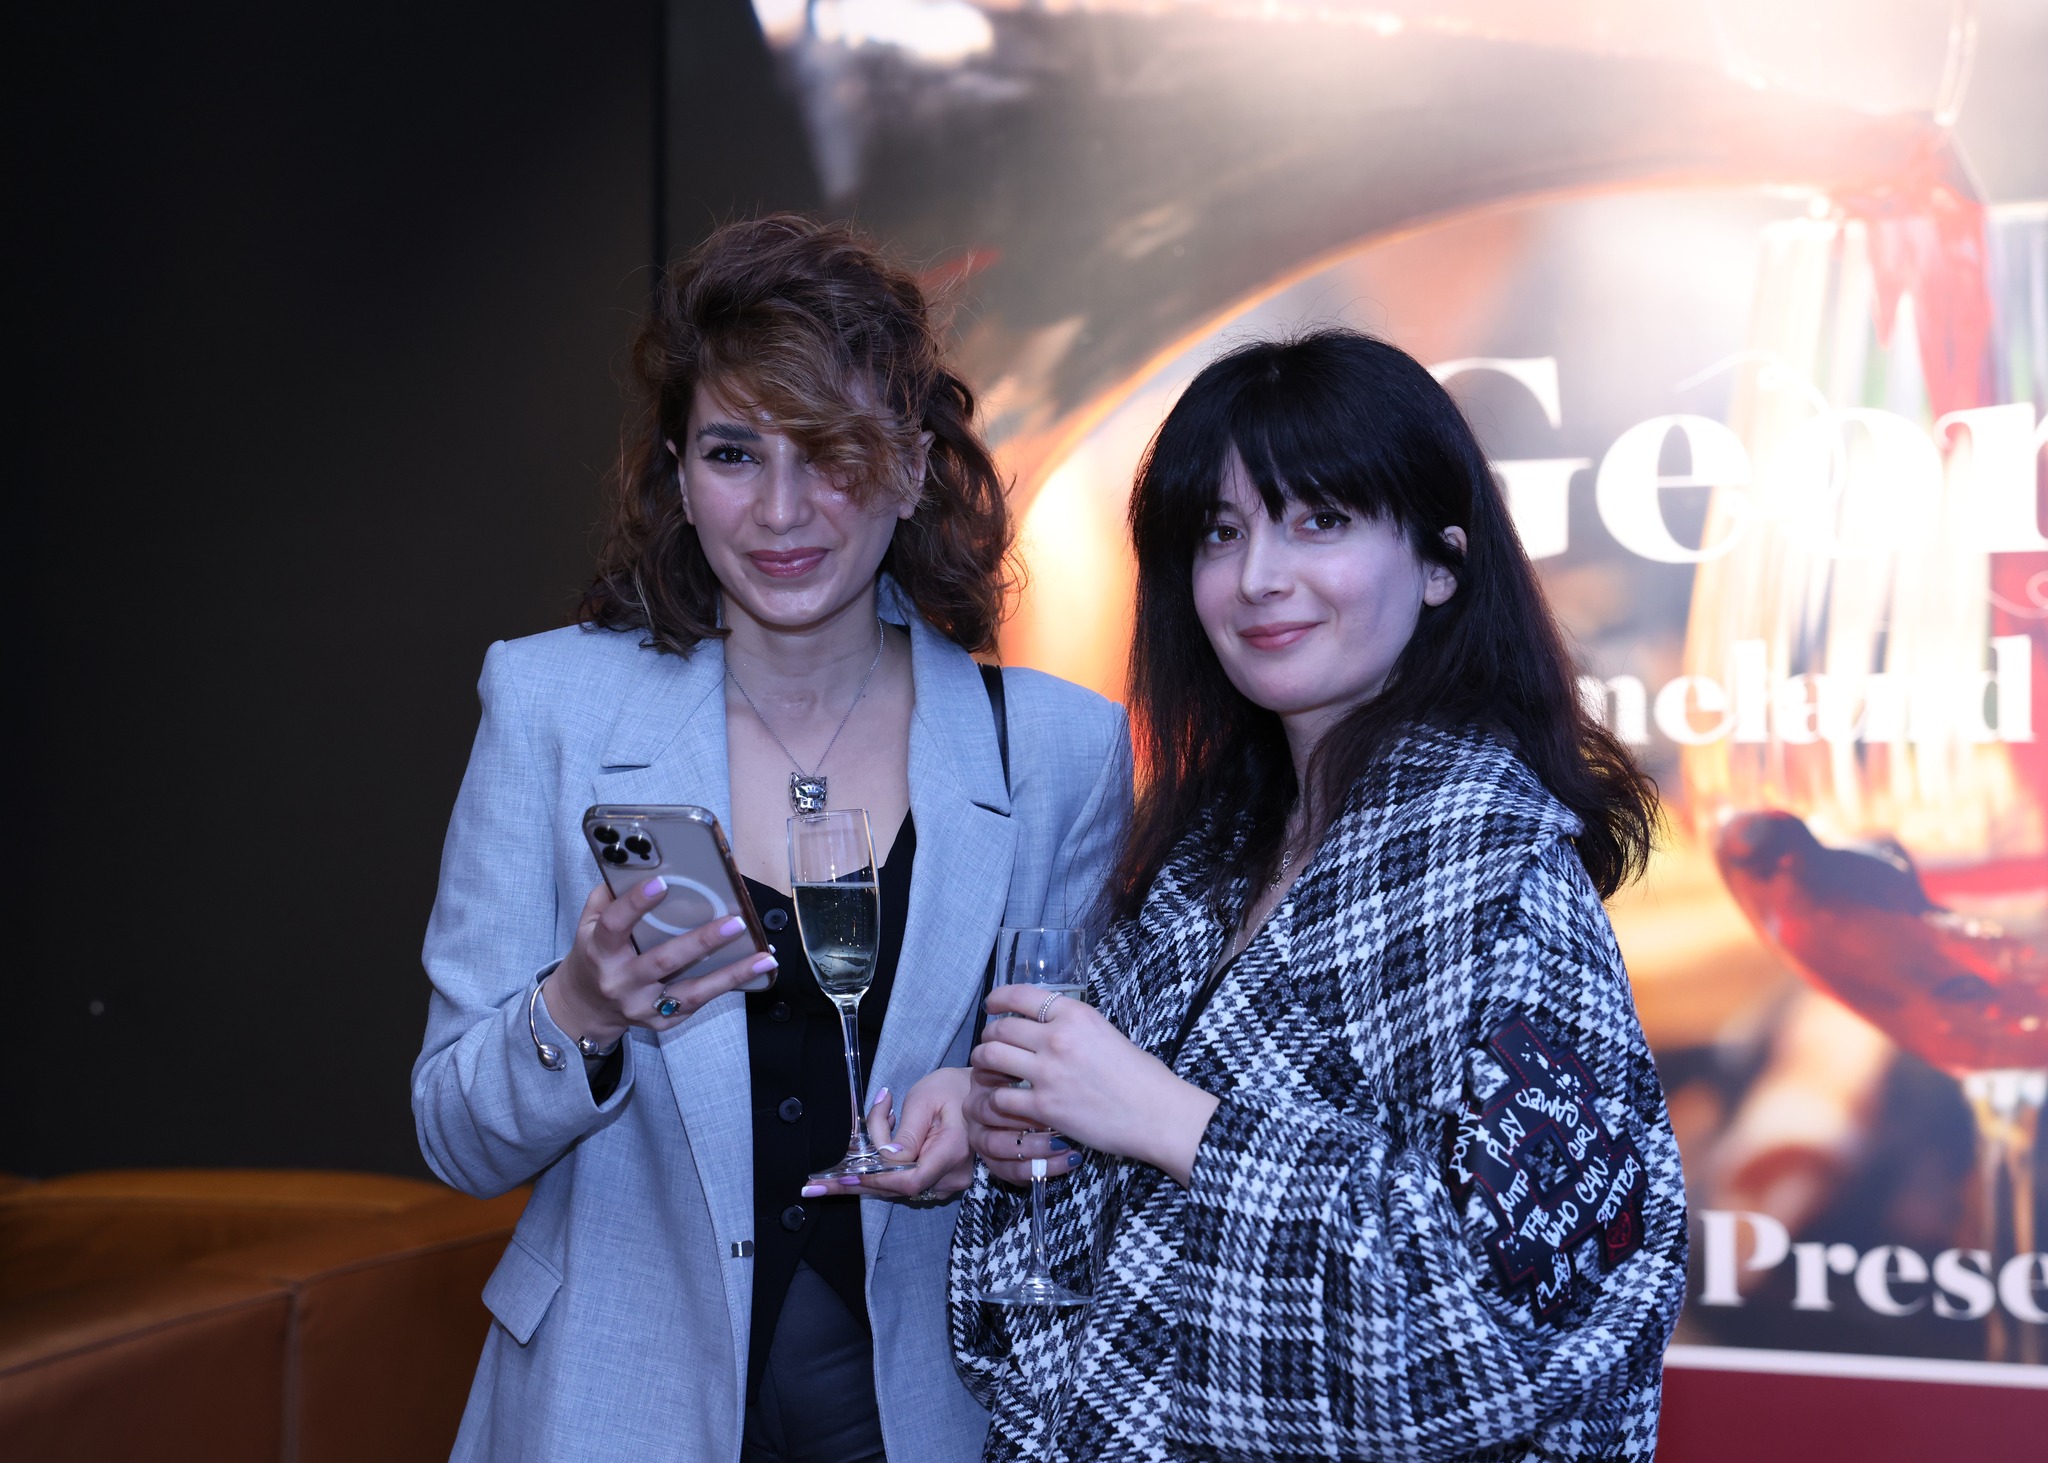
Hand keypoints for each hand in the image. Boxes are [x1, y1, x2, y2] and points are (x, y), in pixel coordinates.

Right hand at [544, 878, 776, 1045]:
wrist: (586, 1008)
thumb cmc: (595, 956)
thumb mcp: (588, 925)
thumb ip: (607, 896)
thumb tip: (637, 865)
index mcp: (599, 951)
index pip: (614, 925)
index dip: (635, 903)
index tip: (662, 882)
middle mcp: (620, 981)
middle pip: (663, 960)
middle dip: (702, 941)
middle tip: (736, 921)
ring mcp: (642, 1005)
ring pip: (690, 991)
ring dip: (730, 973)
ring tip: (762, 956)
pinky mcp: (661, 1022)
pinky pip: (698, 1003)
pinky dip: (728, 986)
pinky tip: (755, 970)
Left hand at [802, 1067, 979, 1203]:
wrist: (982, 1095)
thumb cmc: (953, 1088)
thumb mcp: (925, 1099)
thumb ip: (905, 1132)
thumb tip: (884, 1158)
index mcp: (952, 1151)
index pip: (909, 1179)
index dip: (875, 1180)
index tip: (845, 1176)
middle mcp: (952, 1176)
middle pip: (898, 1187)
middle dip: (858, 1178)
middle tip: (818, 1183)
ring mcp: (949, 1182)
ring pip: (898, 1186)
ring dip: (869, 1171)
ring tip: (846, 1154)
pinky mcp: (941, 1181)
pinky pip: (906, 1182)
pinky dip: (883, 1171)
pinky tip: (869, 1152)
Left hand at [970, 987, 1219, 1187]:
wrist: (1157, 1114)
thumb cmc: (1140, 1076)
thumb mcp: (1106, 1032)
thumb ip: (1074, 1027)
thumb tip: (1047, 1027)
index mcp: (1075, 1014)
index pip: (1019, 996)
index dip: (997, 999)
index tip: (992, 1005)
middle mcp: (1057, 1037)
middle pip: (1000, 1028)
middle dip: (988, 1035)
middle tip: (989, 1044)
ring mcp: (1048, 1072)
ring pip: (991, 1058)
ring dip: (982, 1062)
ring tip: (985, 1069)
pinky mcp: (1043, 1106)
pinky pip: (999, 1098)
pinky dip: (992, 1099)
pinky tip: (997, 1100)